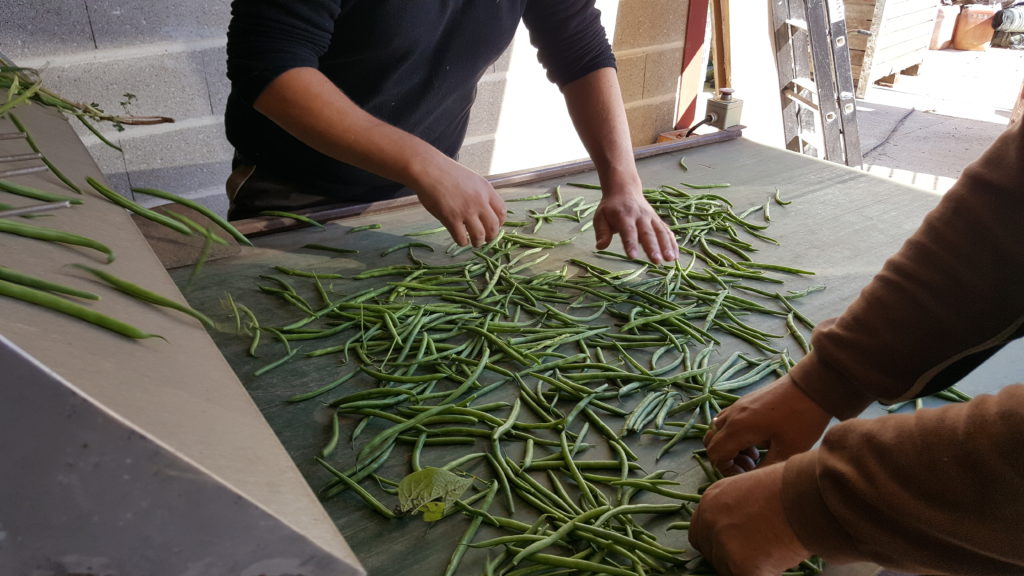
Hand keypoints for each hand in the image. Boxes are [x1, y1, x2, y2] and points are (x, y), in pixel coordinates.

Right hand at [414, 158, 505, 246]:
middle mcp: (479, 202)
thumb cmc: (447, 172)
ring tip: (475, 243)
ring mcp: (466, 211)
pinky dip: (462, 242)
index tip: (495, 226)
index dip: (500, 223)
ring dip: (478, 242)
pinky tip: (460, 239)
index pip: (502, 212)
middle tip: (487, 239)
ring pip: (480, 236)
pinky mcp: (451, 219)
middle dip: (491, 237)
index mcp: (486, 190)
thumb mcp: (472, 179)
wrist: (429, 170)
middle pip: (493, 227)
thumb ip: (480, 193)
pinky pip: (461, 238)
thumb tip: (485, 210)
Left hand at [592, 188, 677, 263]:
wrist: (624, 189)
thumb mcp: (600, 216)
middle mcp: (640, 216)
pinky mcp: (657, 220)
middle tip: (656, 261)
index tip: (632, 257)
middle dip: (653, 247)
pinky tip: (675, 256)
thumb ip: (602, 232)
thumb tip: (600, 246)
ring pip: (660, 231)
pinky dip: (673, 242)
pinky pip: (667, 231)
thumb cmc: (611, 207)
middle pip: (647, 233)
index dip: (630, 244)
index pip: (628, 231)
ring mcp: (651, 217)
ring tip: (670, 260)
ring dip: (667, 246)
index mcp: (624, 215)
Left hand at [689, 463, 810, 575]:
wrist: (808, 495)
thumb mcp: (751, 489)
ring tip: (772, 552)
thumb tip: (739, 529)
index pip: (701, 533)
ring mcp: (722, 544)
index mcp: (711, 500)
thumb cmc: (790, 488)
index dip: (716, 543)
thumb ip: (736, 510)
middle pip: (710, 553)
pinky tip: (775, 564)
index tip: (735, 547)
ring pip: (727, 569)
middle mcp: (710, 521)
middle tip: (756, 553)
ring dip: (746, 567)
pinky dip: (762, 574)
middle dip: (730, 557)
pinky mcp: (740, 567)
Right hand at [704, 375, 830, 475]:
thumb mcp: (788, 451)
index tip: (748, 474)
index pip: (715, 455)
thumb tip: (753, 481)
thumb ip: (765, 469)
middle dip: (726, 458)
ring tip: (755, 453)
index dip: (726, 470)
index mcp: (738, 429)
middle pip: (711, 442)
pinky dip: (733, 434)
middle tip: (751, 465)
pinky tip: (757, 439)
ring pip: (717, 430)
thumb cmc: (802, 420)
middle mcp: (731, 416)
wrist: (812, 386)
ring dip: (729, 445)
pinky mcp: (744, 401)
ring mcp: (736, 406)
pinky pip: (727, 420)